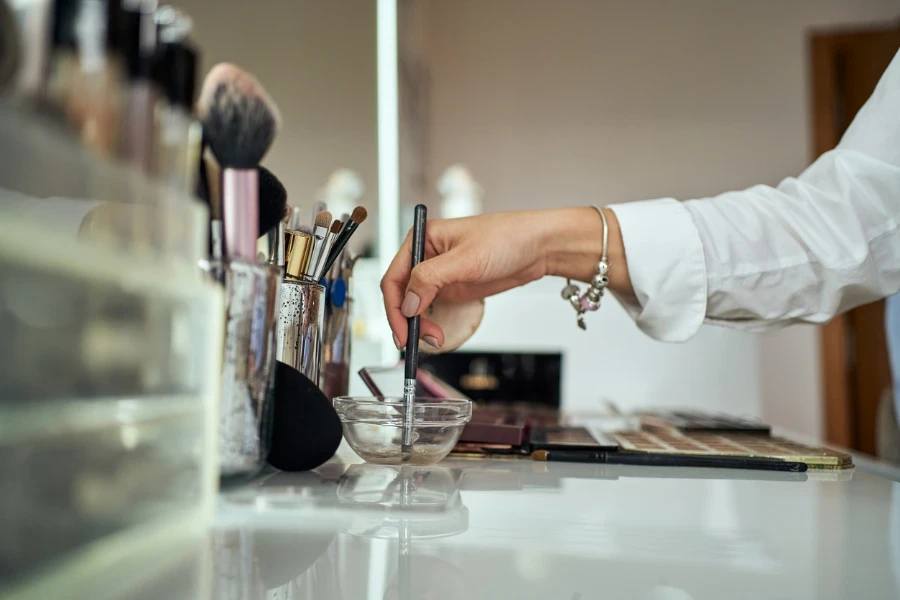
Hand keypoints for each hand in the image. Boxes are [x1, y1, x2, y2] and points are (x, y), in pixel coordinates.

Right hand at [381, 207, 629, 347]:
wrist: (538, 247)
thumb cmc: (507, 237)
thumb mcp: (466, 258)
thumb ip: (431, 278)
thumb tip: (408, 303)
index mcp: (422, 239)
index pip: (394, 277)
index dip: (394, 307)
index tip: (402, 330)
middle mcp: (427, 256)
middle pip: (402, 294)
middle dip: (407, 320)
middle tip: (418, 341)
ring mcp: (439, 273)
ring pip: (415, 305)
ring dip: (419, 325)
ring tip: (434, 339)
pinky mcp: (453, 287)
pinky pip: (432, 309)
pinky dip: (431, 324)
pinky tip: (437, 334)